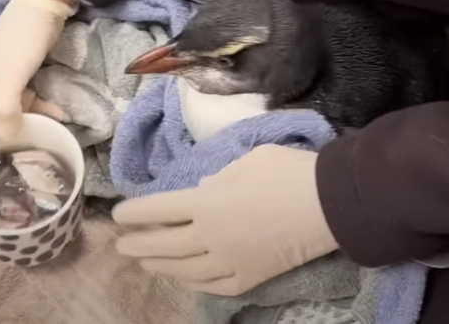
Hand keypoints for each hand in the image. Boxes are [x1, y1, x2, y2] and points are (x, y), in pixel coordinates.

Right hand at [0, 0, 75, 138]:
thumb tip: (6, 139)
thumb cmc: (20, 45)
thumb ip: (5, 112)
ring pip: (10, 112)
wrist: (41, 9)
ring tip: (51, 128)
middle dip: (13, 132)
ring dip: (30, 120)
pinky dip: (37, 107)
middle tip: (36, 143)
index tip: (16, 155)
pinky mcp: (15, 76)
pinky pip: (23, 100)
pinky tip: (55, 114)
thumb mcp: (10, 81)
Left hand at [113, 145, 338, 295]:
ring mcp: (230, 261)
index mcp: (207, 202)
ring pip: (185, 270)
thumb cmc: (287, 172)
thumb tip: (203, 190)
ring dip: (161, 266)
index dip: (135, 212)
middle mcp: (211, 236)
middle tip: (122, 245)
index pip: (158, 209)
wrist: (329, 204)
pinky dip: (195, 284)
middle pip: (165, 244)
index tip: (119, 215)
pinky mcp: (250, 277)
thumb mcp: (247, 160)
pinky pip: (215, 286)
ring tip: (146, 262)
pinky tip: (186, 280)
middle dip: (139, 244)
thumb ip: (219, 177)